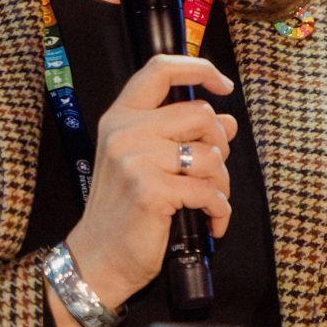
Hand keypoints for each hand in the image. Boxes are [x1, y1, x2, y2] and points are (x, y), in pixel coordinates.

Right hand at [63, 55, 238, 316]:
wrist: (99, 257)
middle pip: (201, 114)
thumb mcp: (146, 163)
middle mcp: (124, 131)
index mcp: (120, 117)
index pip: (161, 70)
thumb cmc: (124, 210)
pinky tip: (210, 221)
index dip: (199, 69)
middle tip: (209, 171)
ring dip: (221, 183)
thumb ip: (183, 136)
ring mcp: (135, 159)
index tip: (223, 85)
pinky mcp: (151, 190)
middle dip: (218, 145)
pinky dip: (219, 210)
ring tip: (207, 201)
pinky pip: (209, 191)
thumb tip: (227, 121)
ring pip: (211, 154)